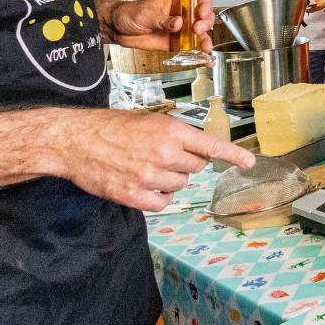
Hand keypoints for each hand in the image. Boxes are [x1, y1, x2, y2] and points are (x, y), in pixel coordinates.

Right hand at [54, 109, 254, 211]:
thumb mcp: (149, 120)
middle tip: (165, 157)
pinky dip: (159, 198)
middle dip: (186, 164)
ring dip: (171, 180)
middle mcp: (164, 153)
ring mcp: (149, 176)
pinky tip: (146, 186)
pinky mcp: (133, 195)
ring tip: (149, 168)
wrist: (75, 140)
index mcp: (171, 131)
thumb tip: (197, 150)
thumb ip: (175, 135)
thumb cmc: (111, 127)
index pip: (210, 146)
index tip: (249, 162)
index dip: (233, 155)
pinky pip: (162, 203)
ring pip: (180, 185)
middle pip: (197, 168)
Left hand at [102, 0, 215, 51]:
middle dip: (205, 24)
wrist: (119, 29)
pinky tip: (206, 60)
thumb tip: (178, 23)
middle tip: (197, 30)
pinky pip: (191, 48)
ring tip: (205, 48)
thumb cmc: (130, 14)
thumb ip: (161, 20)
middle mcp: (182, 15)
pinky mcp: (177, 43)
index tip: (202, 13)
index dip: (204, 6)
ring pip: (200, 35)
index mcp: (176, 1)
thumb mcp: (144, 14)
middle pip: (203, 18)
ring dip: (205, 42)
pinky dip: (200, 54)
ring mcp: (181, 30)